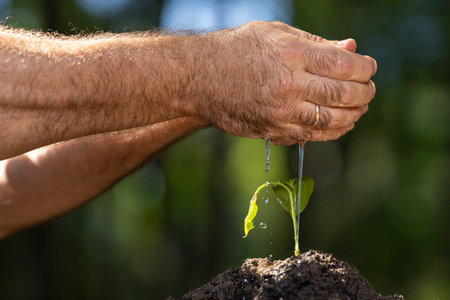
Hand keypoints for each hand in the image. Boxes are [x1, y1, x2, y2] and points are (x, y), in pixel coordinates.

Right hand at [189, 21, 376, 143]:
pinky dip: (334, 131)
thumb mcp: (275, 33)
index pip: (344, 65)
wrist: (200, 77)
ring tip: (359, 107)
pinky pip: (313, 135)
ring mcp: (280, 112)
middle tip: (369, 89)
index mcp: (291, 54)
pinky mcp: (273, 130)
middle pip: (344, 95)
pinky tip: (341, 123)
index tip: (369, 68)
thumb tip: (351, 50)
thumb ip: (316, 43)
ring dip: (354, 114)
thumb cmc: (237, 49)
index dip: (365, 68)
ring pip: (333, 120)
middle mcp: (288, 85)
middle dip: (365, 92)